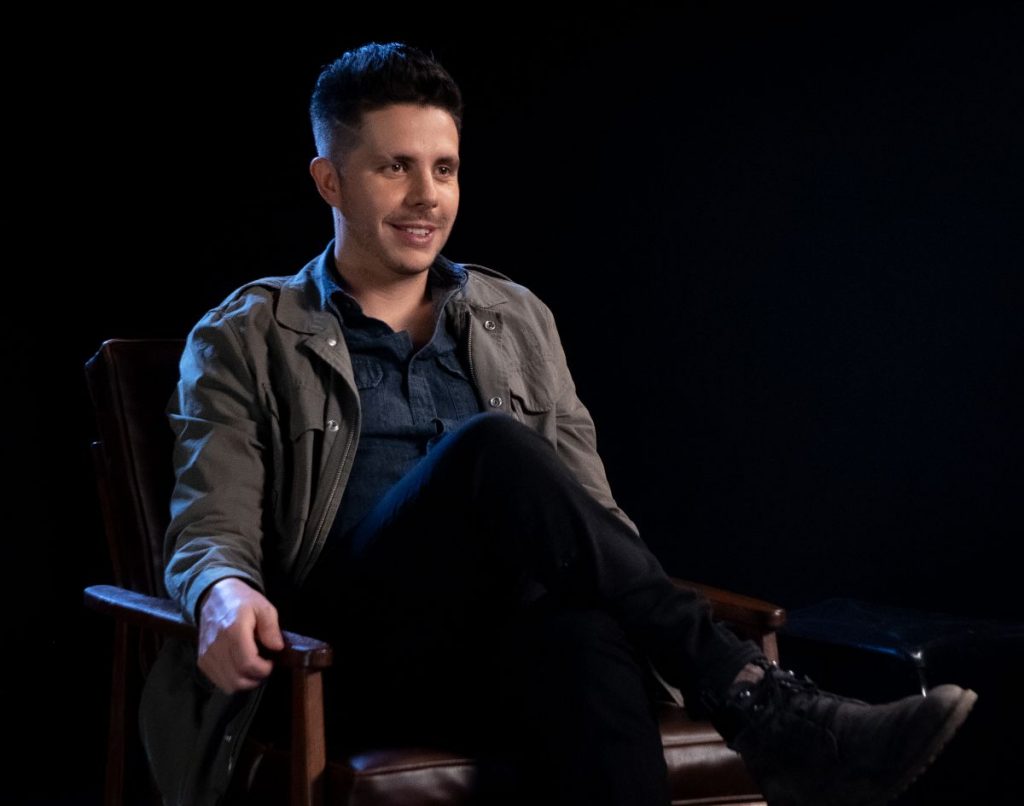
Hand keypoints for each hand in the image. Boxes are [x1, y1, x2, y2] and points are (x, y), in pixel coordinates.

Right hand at [196, 577, 284, 692]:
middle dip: (257, 678)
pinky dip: (233, 680)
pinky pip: (219, 682)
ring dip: (245, 682)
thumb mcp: (263, 607)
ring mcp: (207, 655)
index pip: (248, 664)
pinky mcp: (202, 661)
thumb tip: (276, 648)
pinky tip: (240, 667)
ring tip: (253, 667)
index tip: (271, 662)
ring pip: (229, 685)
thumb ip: (271, 628)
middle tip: (264, 666)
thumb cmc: (242, 601)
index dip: (264, 669)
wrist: (214, 597)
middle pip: (238, 679)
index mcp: (233, 630)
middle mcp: (217, 645)